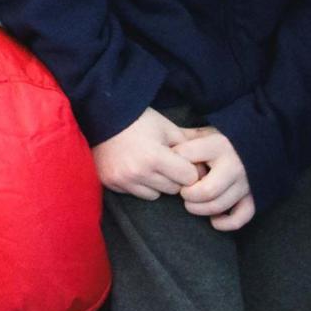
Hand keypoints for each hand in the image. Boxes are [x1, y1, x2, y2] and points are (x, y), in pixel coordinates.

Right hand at [92, 108, 207, 200]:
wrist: (100, 116)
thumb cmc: (137, 119)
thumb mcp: (167, 127)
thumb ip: (189, 144)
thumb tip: (210, 161)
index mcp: (155, 157)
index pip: (189, 178)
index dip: (190, 169)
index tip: (184, 160)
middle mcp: (138, 172)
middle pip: (174, 189)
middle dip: (175, 177)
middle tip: (167, 162)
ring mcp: (123, 179)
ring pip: (156, 194)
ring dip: (157, 183)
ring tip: (150, 165)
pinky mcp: (111, 183)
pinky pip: (136, 193)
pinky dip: (139, 184)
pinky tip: (135, 168)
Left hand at [171, 125, 255, 231]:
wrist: (254, 142)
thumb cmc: (217, 140)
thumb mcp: (201, 133)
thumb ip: (182, 139)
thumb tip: (160, 149)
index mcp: (218, 146)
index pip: (186, 162)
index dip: (173, 169)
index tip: (171, 170)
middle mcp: (234, 165)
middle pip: (207, 191)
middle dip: (188, 196)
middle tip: (183, 192)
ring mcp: (245, 183)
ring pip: (220, 205)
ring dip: (200, 209)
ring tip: (191, 203)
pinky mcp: (252, 196)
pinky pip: (242, 216)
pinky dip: (226, 222)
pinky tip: (214, 220)